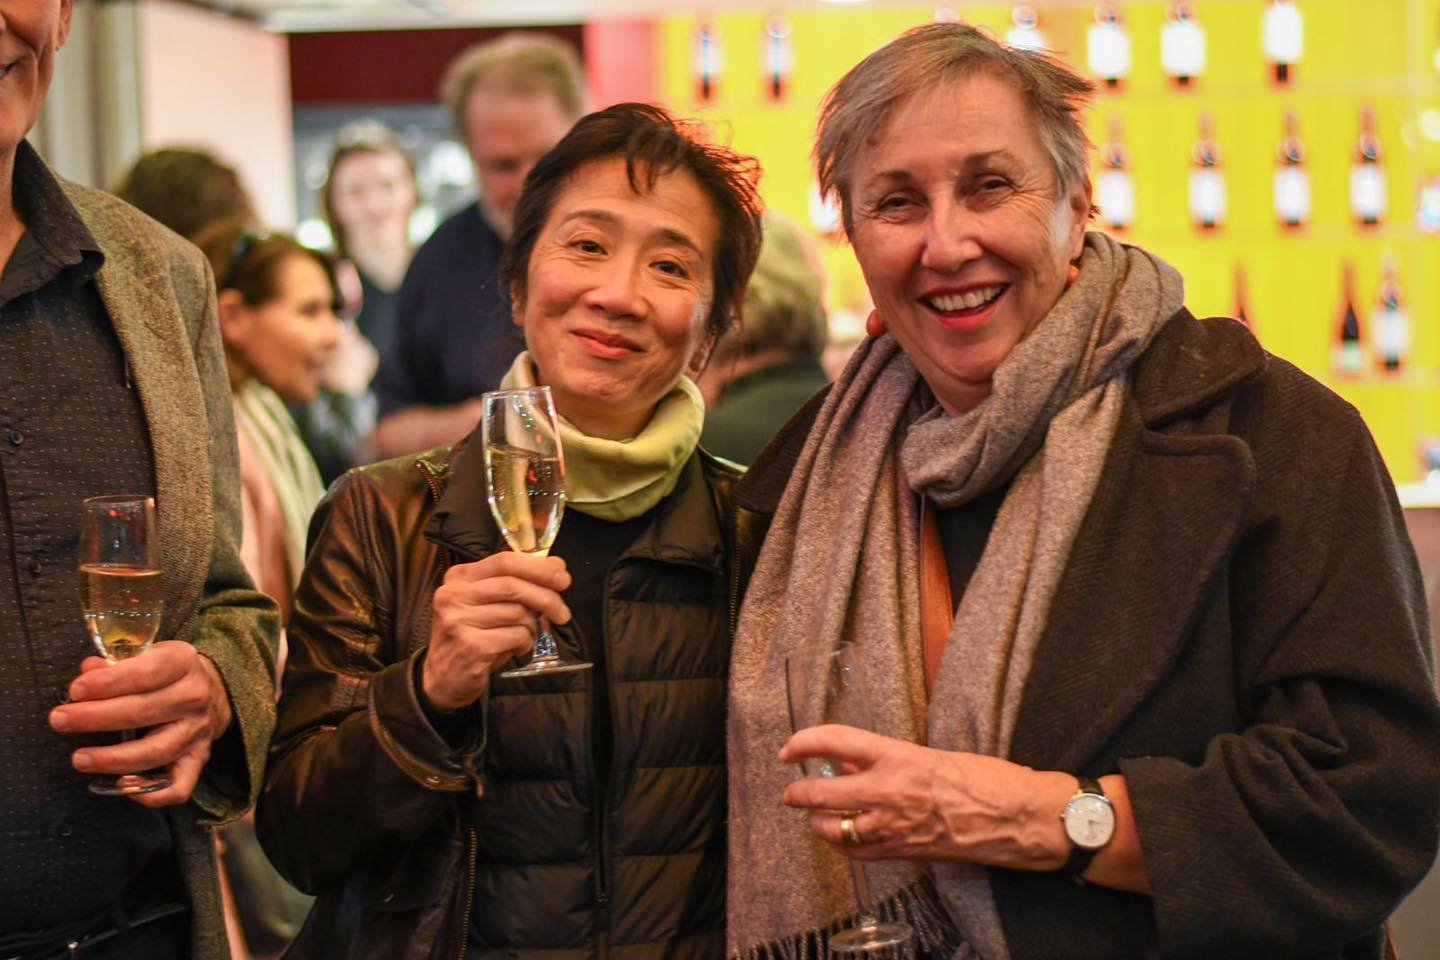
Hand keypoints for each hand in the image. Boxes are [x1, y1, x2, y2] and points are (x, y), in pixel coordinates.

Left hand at [48, 641, 234, 807]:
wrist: (211, 691)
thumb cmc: (166, 674)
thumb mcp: (146, 656)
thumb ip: (115, 665)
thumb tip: (88, 671)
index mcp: (183, 663)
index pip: (145, 674)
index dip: (108, 684)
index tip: (76, 691)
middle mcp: (195, 698)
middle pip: (142, 712)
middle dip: (94, 718)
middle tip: (59, 720)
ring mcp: (197, 732)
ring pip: (155, 752)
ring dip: (112, 759)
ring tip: (80, 758)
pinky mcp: (198, 759)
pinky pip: (178, 787)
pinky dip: (151, 794)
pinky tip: (122, 786)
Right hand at [422, 552, 571, 709]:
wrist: (442, 678)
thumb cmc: (473, 636)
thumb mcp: (488, 603)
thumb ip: (516, 583)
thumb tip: (556, 567)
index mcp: (459, 577)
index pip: (504, 561)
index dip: (538, 567)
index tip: (563, 577)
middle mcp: (454, 594)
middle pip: (513, 586)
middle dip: (546, 597)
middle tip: (563, 612)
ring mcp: (459, 620)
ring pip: (517, 613)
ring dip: (532, 627)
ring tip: (525, 636)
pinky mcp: (470, 645)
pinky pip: (515, 636)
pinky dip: (524, 643)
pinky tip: (517, 649)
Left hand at [780, 724, 1072, 869]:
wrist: (1017, 818)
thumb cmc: (984, 779)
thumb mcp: (930, 755)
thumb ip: (886, 759)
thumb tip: (850, 761)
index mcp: (897, 757)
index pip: (834, 742)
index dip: (803, 743)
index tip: (789, 749)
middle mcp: (888, 792)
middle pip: (820, 794)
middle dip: (797, 794)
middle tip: (791, 791)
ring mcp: (893, 826)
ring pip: (833, 828)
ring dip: (818, 822)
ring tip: (815, 816)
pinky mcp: (903, 852)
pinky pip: (857, 852)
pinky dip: (842, 844)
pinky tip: (842, 838)